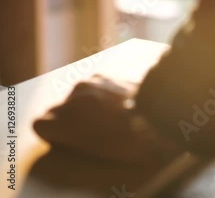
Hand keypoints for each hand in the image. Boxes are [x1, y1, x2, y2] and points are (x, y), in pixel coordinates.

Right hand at [33, 75, 178, 166]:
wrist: (164, 111)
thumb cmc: (135, 139)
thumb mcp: (102, 149)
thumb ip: (78, 138)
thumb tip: (77, 133)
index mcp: (67, 118)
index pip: (42, 125)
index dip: (56, 135)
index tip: (70, 141)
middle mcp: (74, 95)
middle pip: (58, 110)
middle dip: (71, 120)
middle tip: (93, 132)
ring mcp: (90, 81)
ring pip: (77, 97)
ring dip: (87, 106)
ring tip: (110, 118)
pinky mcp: (106, 73)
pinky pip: (94, 87)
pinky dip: (101, 96)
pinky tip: (120, 105)